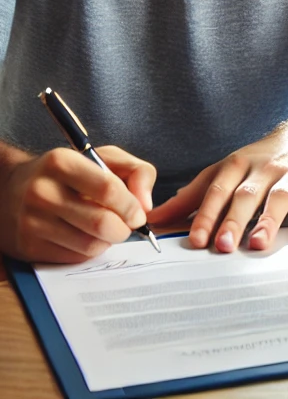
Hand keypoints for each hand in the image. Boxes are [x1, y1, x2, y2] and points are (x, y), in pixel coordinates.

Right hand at [0, 146, 155, 262]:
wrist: (12, 190)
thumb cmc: (68, 173)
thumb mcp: (104, 157)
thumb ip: (136, 171)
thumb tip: (146, 205)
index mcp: (62, 163)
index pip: (108, 189)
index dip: (131, 206)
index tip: (140, 214)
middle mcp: (43, 192)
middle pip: (101, 222)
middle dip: (124, 228)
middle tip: (127, 225)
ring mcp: (32, 222)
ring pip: (89, 245)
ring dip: (108, 241)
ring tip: (107, 229)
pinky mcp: (28, 247)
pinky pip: (74, 258)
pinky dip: (90, 251)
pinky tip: (86, 236)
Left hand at [150, 126, 287, 252]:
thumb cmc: (257, 164)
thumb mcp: (223, 172)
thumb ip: (191, 197)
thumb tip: (153, 218)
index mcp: (237, 165)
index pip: (218, 190)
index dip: (206, 214)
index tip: (195, 239)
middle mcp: (264, 169)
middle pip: (246, 195)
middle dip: (234, 220)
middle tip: (223, 246)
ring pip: (279, 198)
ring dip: (268, 220)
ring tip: (257, 244)